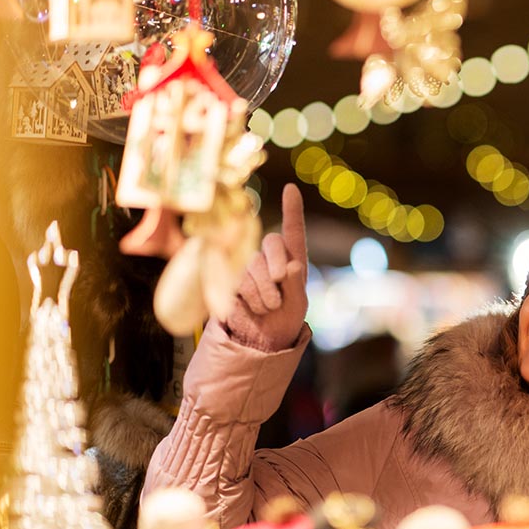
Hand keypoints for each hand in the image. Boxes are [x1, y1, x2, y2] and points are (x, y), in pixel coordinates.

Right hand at [225, 184, 308, 351]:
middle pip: (271, 243)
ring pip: (254, 265)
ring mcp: (248, 267)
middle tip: (280, 289)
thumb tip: (292, 266)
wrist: (261, 340)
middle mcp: (270, 259)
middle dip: (277, 265)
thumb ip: (296, 285)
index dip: (292, 210)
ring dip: (264, 290)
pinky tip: (253, 309)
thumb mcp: (298, 305)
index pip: (293, 232)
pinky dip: (250, 298)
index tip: (291, 188)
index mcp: (293, 260)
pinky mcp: (230, 280)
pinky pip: (238, 280)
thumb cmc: (285, 320)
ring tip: (269, 307)